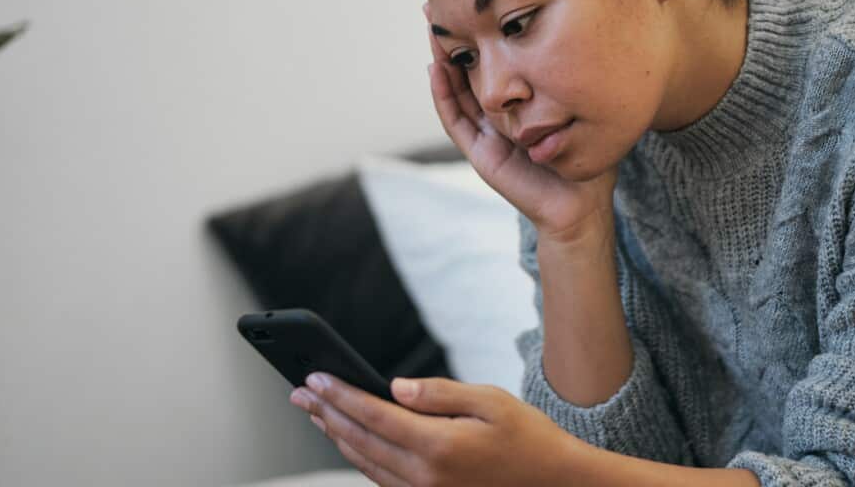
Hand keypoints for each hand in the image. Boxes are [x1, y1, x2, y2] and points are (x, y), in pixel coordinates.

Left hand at [291, 372, 584, 486]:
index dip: (341, 395)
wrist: (554, 484)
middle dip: (327, 413)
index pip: (375, 415)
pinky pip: (381, 479)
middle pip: (361, 441)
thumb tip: (395, 387)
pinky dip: (359, 457)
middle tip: (300, 393)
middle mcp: (425, 476)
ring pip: (365, 463)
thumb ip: (439, 393)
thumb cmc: (528, 438)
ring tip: (317, 412)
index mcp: (440, 446)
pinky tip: (350, 440)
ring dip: (337, 436)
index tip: (315, 378)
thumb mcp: (490, 401)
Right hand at [424, 2, 616, 242]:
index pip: (490, 63)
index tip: (469, 1)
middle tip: (435, 6)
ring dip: (440, 61)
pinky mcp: (481, 154)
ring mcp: (486, 136)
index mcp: (517, 105)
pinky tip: (436, 68)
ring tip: (431, 29)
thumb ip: (576, 80)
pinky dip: (443, 95)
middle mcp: (497, 117)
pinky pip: (456, 121)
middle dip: (451, 39)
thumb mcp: (581, 107)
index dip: (477, 35)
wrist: (581, 204)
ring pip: (454, 91)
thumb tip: (591, 32)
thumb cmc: (587, 158)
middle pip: (465, 71)